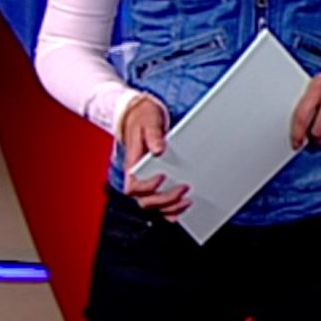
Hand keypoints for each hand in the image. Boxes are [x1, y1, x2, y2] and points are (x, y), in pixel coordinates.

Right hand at [118, 93, 189, 220]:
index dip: (147, 187)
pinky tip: (183, 207)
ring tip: (188, 201)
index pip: (133, 186)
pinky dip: (171, 208)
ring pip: (154, 204)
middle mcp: (138, 176)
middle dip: (165, 200)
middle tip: (184, 189)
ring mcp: (147, 180)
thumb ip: (153, 136)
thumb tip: (158, 149)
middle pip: (145, 200)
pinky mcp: (157, 180)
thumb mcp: (148, 122)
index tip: (162, 177)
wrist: (141, 113)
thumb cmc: (143, 118)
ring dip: (170, 207)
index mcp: (132, 164)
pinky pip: (161, 201)